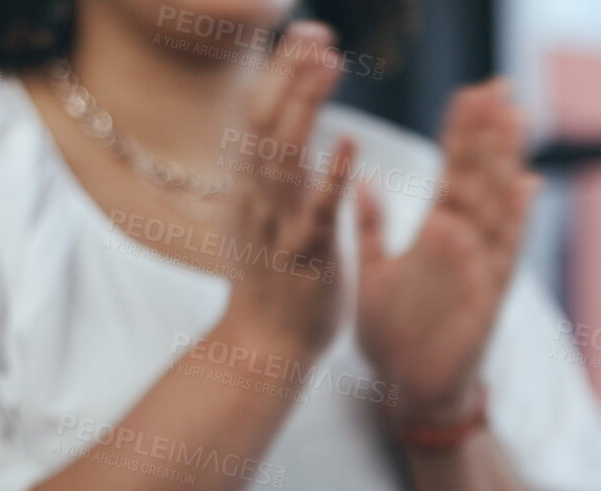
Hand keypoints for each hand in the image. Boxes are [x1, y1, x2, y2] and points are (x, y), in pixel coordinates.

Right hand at [223, 21, 357, 354]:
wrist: (263, 346)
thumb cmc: (273, 279)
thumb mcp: (265, 213)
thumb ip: (273, 169)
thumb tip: (282, 121)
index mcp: (250, 186)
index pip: (258, 113)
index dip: (281, 70)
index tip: (307, 34)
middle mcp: (257, 198)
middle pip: (264, 121)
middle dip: (289, 73)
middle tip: (318, 33)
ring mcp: (278, 226)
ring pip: (283, 155)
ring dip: (305, 105)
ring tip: (328, 63)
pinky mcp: (306, 257)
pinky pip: (317, 212)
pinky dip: (331, 175)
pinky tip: (350, 142)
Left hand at [354, 78, 540, 425]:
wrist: (409, 394)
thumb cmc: (393, 339)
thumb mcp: (371, 275)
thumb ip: (371, 230)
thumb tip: (363, 181)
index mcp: (437, 236)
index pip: (453, 173)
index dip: (461, 135)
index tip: (469, 94)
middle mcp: (463, 246)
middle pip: (481, 179)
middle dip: (489, 134)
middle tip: (500, 86)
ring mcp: (479, 269)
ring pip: (496, 205)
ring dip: (505, 162)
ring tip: (514, 119)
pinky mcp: (487, 298)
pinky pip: (505, 254)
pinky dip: (516, 221)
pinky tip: (526, 186)